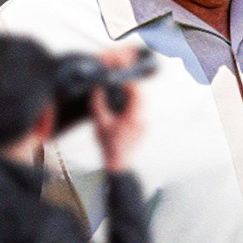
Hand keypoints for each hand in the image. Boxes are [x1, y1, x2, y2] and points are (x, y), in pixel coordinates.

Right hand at [91, 46, 147, 172]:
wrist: (118, 163)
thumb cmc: (108, 145)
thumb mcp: (99, 123)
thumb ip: (97, 104)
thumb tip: (97, 89)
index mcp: (133, 117)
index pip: (136, 93)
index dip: (128, 84)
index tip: (119, 80)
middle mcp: (143, 119)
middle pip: (141, 97)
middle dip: (130, 89)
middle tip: (119, 85)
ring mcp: (146, 124)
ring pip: (141, 104)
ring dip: (131, 98)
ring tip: (119, 96)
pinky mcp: (145, 128)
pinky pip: (140, 112)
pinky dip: (132, 108)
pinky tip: (121, 110)